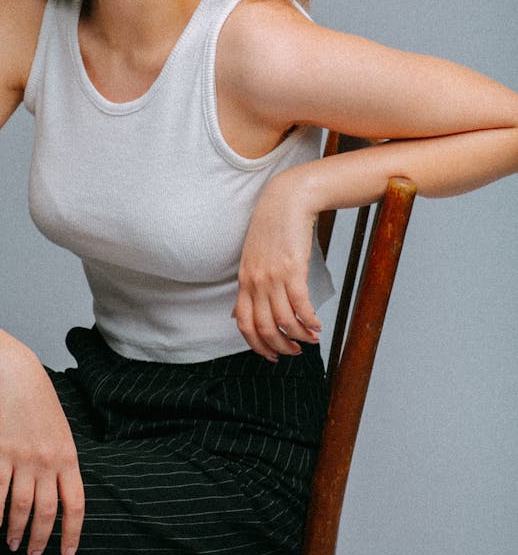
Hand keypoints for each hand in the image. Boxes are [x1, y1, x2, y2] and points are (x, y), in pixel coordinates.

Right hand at [0, 346, 84, 554]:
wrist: (17, 378)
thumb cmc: (41, 406)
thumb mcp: (62, 434)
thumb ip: (64, 464)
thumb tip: (63, 497)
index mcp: (69, 458)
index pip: (76, 505)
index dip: (72, 534)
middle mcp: (49, 462)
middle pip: (47, 512)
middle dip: (41, 540)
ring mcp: (24, 458)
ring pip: (22, 506)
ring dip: (17, 531)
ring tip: (12, 545)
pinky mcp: (1, 453)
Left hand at [235, 171, 321, 360]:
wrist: (287, 200)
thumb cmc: (272, 228)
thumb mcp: (252, 257)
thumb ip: (248, 285)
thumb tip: (237, 313)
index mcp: (244, 280)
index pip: (243, 323)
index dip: (256, 345)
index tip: (271, 355)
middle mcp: (256, 281)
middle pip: (264, 327)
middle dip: (280, 347)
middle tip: (294, 352)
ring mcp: (273, 276)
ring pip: (284, 320)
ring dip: (299, 336)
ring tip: (311, 339)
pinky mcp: (293, 269)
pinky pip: (301, 306)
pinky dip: (310, 321)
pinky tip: (318, 326)